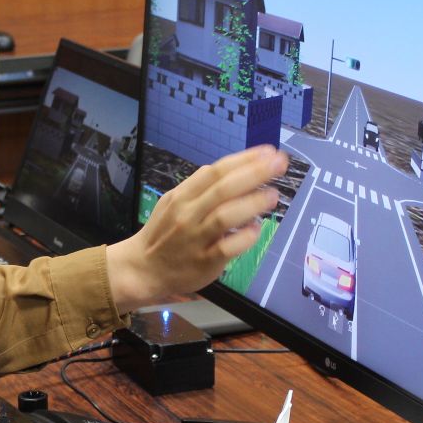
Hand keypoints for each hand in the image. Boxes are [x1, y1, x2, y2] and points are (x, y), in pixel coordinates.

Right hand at [105, 144, 286, 310]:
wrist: (143, 269)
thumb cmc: (164, 234)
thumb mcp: (173, 203)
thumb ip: (200, 188)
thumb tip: (235, 172)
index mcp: (181, 196)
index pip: (215, 171)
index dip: (243, 159)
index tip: (268, 152)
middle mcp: (188, 214)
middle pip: (223, 189)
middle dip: (254, 173)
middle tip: (279, 164)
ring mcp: (195, 238)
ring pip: (225, 216)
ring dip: (252, 203)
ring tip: (273, 195)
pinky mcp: (204, 262)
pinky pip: (227, 247)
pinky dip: (244, 237)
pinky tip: (256, 229)